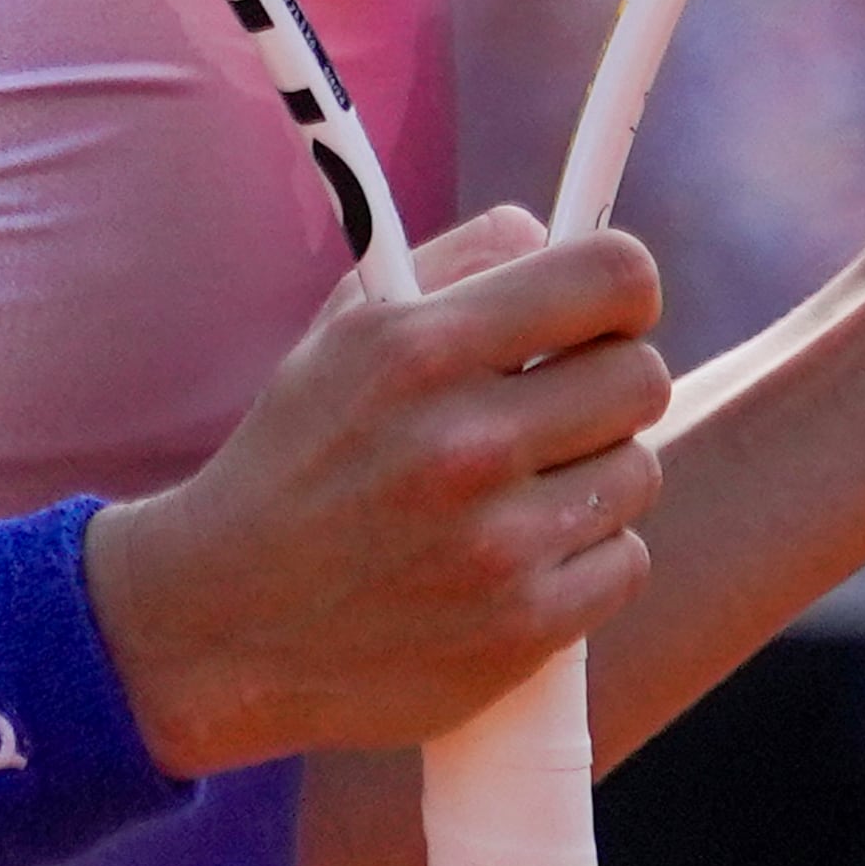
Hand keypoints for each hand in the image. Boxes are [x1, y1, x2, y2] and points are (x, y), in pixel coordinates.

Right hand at [87, 206, 667, 776]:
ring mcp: (498, 545)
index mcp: (421, 349)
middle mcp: (465, 442)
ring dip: (593, 477)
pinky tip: (519, 557)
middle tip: (557, 408)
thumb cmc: (296, 460)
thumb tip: (551, 235)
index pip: (611, 277)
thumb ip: (456, 264)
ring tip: (519, 491)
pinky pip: (625, 560)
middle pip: (643, 377)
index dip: (623, 291)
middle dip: (606, 385)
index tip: (603, 316)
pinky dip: (586, 558)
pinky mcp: (521, 630)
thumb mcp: (345, 335)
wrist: (221, 624)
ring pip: (638, 471)